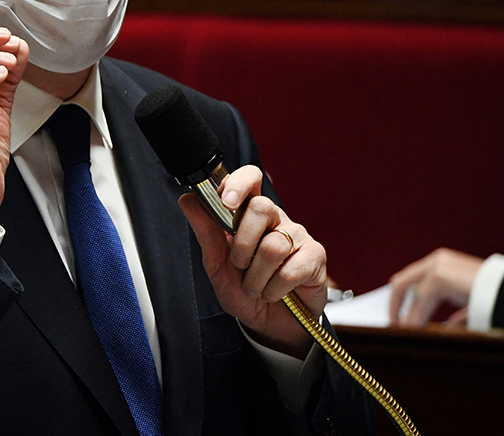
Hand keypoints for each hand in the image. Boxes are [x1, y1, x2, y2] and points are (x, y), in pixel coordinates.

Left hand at [179, 166, 326, 358]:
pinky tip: (275, 293)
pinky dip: (274, 289)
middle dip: (242, 244)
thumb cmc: (244, 291)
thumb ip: (205, 233)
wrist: (268, 325)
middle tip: (239, 266)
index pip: (251, 178)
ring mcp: (298, 236)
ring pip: (272, 246)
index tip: (226, 202)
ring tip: (256, 287)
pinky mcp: (315, 257)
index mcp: (250, 214)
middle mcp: (276, 219)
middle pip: (261, 207)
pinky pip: (290, 269)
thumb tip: (188, 199)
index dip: (239, 183)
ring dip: (256, 277)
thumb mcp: (217, 265)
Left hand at [387, 248, 482, 326]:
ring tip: (401, 329)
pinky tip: (412, 330)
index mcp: (444, 263)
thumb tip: (449, 326)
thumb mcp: (473, 304)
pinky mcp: (439, 278)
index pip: (412, 278)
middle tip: (392, 323)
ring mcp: (437, 267)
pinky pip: (420, 303)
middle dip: (395, 304)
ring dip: (403, 312)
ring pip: (407, 291)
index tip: (397, 316)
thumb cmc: (498, 299)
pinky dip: (415, 318)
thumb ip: (459, 314)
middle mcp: (437, 261)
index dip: (401, 299)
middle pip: (402, 282)